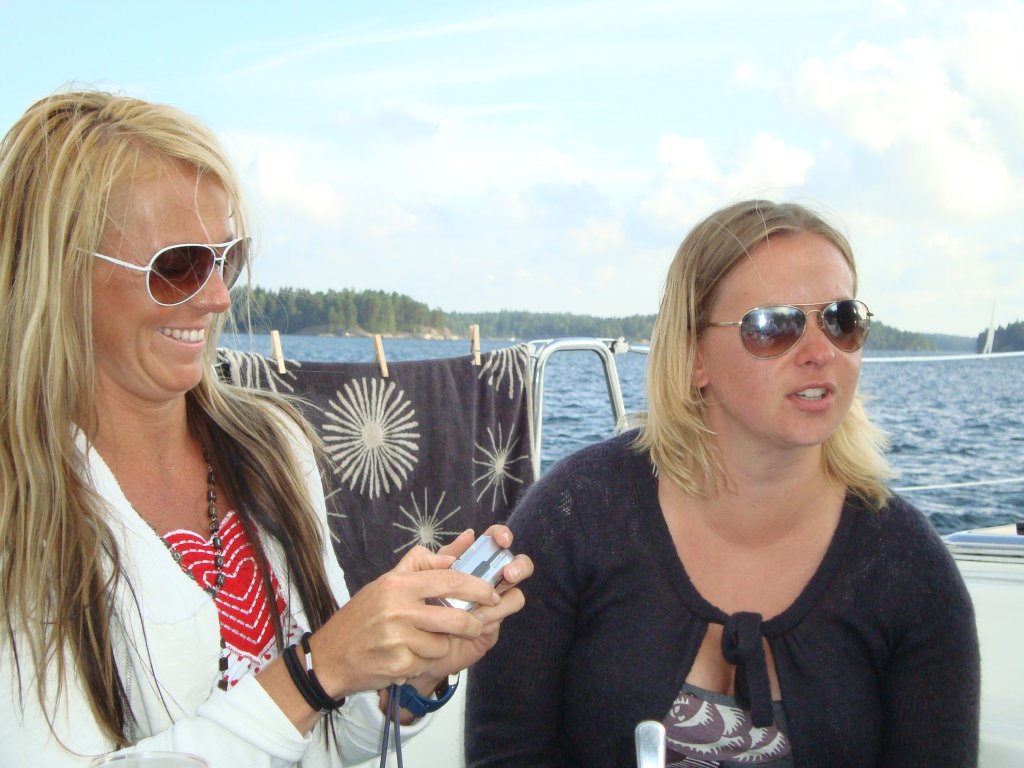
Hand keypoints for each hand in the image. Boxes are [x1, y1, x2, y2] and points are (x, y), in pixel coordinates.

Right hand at [306, 527, 530, 697]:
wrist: (330, 656)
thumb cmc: (361, 617)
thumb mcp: (385, 582)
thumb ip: (419, 566)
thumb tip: (453, 556)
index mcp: (399, 584)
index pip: (450, 580)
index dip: (477, 587)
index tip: (491, 594)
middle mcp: (399, 609)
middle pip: (455, 617)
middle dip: (472, 623)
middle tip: (475, 625)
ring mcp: (398, 638)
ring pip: (443, 643)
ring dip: (441, 645)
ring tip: (424, 642)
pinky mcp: (398, 664)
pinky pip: (428, 662)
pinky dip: (424, 661)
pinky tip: (408, 656)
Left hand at [405, 525, 532, 689]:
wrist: (412, 642)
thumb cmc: (415, 603)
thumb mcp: (420, 575)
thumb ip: (444, 553)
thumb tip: (469, 535)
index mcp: (469, 562)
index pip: (493, 541)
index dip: (502, 535)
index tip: (502, 541)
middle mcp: (486, 581)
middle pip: (518, 566)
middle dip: (519, 567)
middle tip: (508, 574)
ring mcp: (492, 604)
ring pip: (515, 595)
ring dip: (499, 601)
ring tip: (477, 611)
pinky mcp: (492, 626)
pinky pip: (502, 618)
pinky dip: (490, 618)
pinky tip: (474, 623)